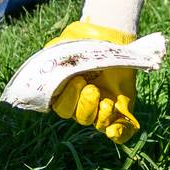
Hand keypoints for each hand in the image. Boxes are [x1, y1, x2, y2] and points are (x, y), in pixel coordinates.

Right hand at [44, 20, 140, 142]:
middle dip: (84, 105)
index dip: (67, 98)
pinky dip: (118, 134)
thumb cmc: (84, 39)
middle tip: (92, 88)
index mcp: (65, 91)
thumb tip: (47, 65)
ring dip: (100, 116)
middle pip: (78, 116)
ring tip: (107, 102)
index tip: (76, 79)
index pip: (61, 105)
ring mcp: (102, 107)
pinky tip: (114, 130)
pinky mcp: (122, 109)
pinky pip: (120, 131)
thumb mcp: (64, 43)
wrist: (111, 35)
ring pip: (96, 123)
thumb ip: (53, 55)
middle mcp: (82, 103)